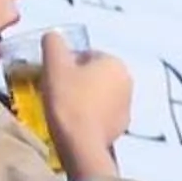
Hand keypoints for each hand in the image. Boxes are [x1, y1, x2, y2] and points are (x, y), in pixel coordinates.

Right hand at [39, 31, 130, 179]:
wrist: (80, 143)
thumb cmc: (68, 99)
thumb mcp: (54, 63)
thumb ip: (53, 42)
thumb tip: (53, 37)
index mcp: (115, 63)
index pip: (85, 55)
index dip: (65, 64)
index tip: (53, 77)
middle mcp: (128, 82)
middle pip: (92, 75)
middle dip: (75, 80)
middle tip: (55, 91)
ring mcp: (127, 106)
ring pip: (97, 94)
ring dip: (82, 97)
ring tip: (63, 107)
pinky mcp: (122, 127)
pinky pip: (101, 114)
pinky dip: (89, 115)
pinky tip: (74, 122)